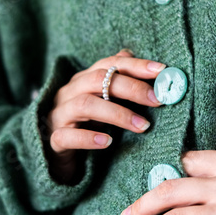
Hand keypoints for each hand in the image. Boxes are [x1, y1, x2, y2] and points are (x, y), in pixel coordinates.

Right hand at [45, 49, 166, 182]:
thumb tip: (140, 59)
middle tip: (157, 100)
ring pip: (84, 104)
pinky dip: (88, 138)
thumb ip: (118, 82)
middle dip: (130, 87)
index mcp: (83, 80)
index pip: (110, 64)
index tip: (162, 70)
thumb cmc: (84, 124)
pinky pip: (67, 136)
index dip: (135, 65)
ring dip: (117, 113)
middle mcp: (69, 92)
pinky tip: (108, 142)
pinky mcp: (54, 140)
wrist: (54, 155)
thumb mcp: (103, 101)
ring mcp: (59, 115)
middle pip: (97, 79)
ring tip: (143, 126)